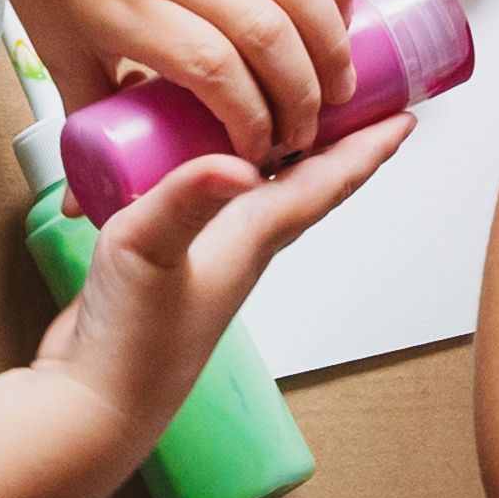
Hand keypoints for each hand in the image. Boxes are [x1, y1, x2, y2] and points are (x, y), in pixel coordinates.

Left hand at [0, 0, 352, 155]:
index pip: (214, 71)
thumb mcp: (57, 50)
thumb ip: (88, 121)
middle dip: (301, 96)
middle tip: (304, 135)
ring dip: (330, 42)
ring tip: (339, 86)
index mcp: (128, 9)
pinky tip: (341, 14)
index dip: (250, 120)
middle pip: (267, 35)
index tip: (256, 154)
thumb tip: (87, 203)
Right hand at [34, 125, 403, 437]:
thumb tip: (237, 165)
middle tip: (359, 95)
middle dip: (337, 139)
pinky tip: (200, 151)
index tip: (405, 116)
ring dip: (283, 150)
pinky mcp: (174, 258)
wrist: (93, 402)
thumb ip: (187, 203)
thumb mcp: (150, 253)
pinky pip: (215, 200)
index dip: (366, 147)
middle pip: (307, 182)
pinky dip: (220, 168)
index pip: (324, 184)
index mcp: (251, 238)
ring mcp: (209, 253)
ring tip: (290, 107)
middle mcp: (241, 244)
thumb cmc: (131, 343)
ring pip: (263, 190)